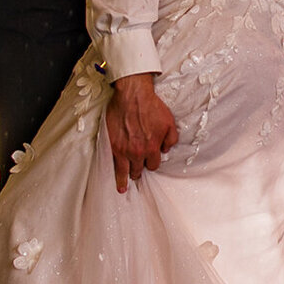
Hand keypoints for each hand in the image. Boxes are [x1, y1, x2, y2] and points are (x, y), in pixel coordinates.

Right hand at [105, 72, 178, 190]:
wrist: (132, 95)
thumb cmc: (151, 106)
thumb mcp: (169, 122)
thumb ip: (171, 139)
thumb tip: (166, 150)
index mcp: (153, 147)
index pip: (154, 165)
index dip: (152, 163)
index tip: (149, 161)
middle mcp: (138, 152)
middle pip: (139, 169)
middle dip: (139, 170)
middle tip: (137, 172)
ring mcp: (124, 150)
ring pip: (126, 171)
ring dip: (127, 178)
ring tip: (124, 187)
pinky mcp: (112, 145)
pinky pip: (114, 164)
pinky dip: (116, 174)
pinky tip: (117, 183)